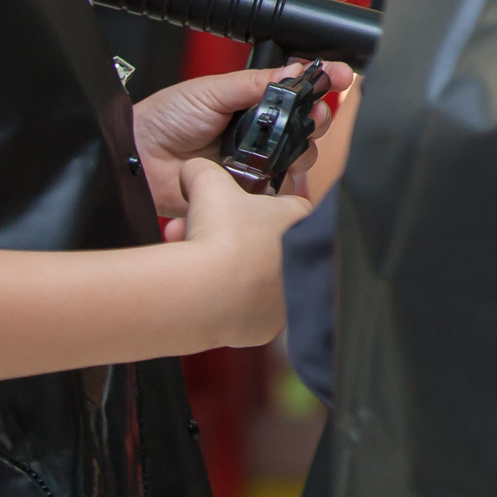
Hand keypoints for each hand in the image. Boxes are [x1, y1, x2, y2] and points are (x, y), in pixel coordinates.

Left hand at [131, 62, 354, 213]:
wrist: (135, 158)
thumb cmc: (163, 119)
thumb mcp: (210, 91)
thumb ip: (252, 83)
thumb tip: (292, 70)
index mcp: (253, 100)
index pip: (298, 88)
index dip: (324, 82)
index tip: (342, 77)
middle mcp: (259, 130)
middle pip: (308, 124)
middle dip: (319, 119)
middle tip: (314, 118)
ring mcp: (255, 160)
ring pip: (299, 157)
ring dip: (300, 153)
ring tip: (285, 151)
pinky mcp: (246, 190)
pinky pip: (277, 191)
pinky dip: (282, 187)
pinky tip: (273, 179)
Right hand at [165, 157, 309, 347]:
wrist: (209, 291)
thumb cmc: (221, 235)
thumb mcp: (208, 185)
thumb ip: (203, 170)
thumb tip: (193, 169)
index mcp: (300, 219)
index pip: (285, 206)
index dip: (253, 207)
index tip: (231, 211)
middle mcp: (303, 258)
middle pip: (262, 244)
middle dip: (230, 239)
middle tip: (201, 238)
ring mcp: (287, 296)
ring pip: (253, 278)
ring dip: (226, 270)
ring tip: (195, 264)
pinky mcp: (268, 326)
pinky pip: (244, 311)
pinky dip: (225, 303)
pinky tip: (205, 293)